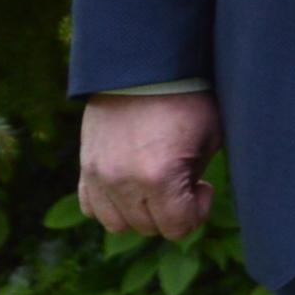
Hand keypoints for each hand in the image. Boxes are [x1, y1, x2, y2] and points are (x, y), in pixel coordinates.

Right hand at [78, 90, 222, 241]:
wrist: (145, 66)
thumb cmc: (187, 99)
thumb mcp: (209, 139)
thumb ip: (195, 180)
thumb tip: (189, 201)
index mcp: (159, 177)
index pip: (177, 228)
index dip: (197, 213)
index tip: (203, 187)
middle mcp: (122, 182)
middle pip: (148, 227)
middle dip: (171, 212)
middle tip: (183, 181)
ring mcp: (98, 175)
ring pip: (117, 223)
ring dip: (140, 213)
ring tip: (156, 186)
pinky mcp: (84, 166)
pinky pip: (92, 207)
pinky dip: (112, 204)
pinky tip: (131, 184)